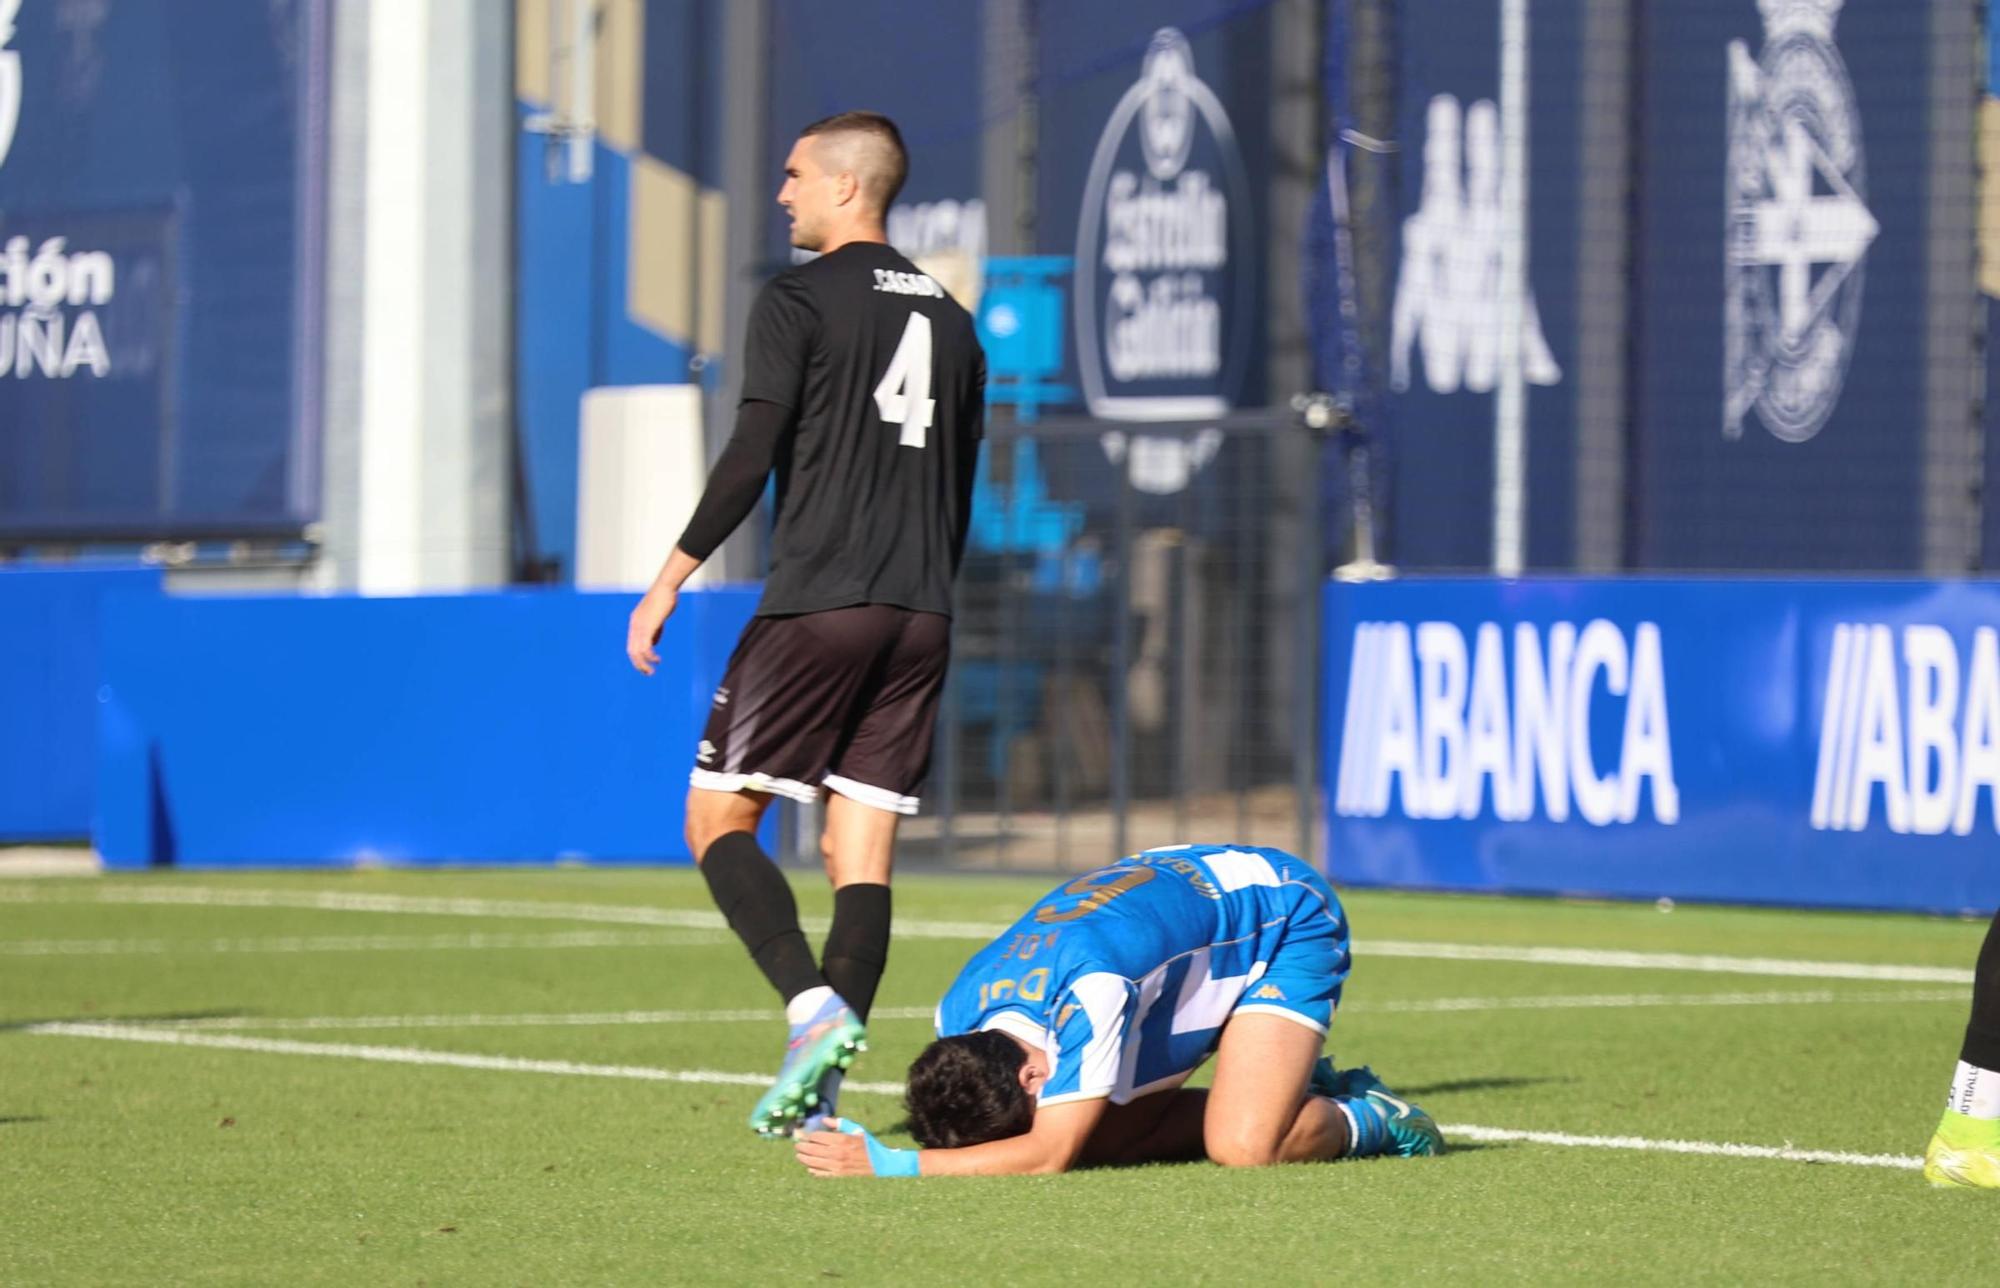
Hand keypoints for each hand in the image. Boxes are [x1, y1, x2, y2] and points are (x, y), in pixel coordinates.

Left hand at [626, 586, 676, 674]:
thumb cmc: (665, 598)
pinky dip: (650, 656)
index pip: (631, 644)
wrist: (666, 587)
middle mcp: (634, 625)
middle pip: (631, 650)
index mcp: (635, 622)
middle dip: (638, 664)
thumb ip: (655, 630)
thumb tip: (654, 644)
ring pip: (637, 651)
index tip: (646, 664)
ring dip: (643, 664)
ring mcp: (640, 626)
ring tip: (651, 671)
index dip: (637, 656)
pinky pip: (646, 647)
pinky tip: (657, 660)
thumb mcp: (658, 616)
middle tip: (647, 673)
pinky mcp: (648, 627)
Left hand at [795, 1119, 920, 1177]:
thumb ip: (839, 1123)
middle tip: (797, 1146)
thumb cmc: (867, 1143)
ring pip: (814, 1162)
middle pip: (813, 1150)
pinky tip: (810, 1168)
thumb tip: (824, 1120)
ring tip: (799, 1156)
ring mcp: (837, 1165)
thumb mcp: (856, 1129)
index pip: (818, 1137)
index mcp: (841, 1139)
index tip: (806, 1136)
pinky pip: (822, 1173)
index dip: (809, 1136)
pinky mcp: (839, 1174)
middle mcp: (837, 1152)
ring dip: (804, 1159)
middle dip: (802, 1147)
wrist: (879, 1162)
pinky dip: (814, 1171)